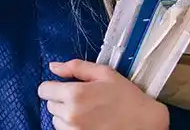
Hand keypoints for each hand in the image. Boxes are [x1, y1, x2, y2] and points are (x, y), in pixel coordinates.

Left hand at [38, 59, 168, 129]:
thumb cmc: (127, 96)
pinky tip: (88, 123)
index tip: (63, 87)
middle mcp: (71, 115)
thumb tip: (53, 67)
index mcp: (75, 94)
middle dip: (61, 100)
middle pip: (50, 105)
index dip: (53, 87)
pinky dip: (72, 127)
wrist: (145, 123)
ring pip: (56, 121)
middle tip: (82, 99)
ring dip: (66, 116)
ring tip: (87, 112)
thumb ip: (75, 67)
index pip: (43, 90)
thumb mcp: (104, 73)